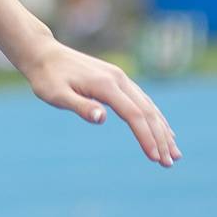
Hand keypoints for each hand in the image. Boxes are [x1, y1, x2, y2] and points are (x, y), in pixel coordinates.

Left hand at [19, 38, 180, 166]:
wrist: (42, 53)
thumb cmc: (46, 77)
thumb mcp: (56, 95)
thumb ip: (80, 106)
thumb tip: (102, 118)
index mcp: (106, 85)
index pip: (134, 115)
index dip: (146, 137)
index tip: (155, 159)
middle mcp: (118, 79)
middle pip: (147, 112)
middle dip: (160, 138)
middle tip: (169, 164)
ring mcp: (119, 77)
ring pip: (148, 106)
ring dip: (162, 130)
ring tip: (174, 153)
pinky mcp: (116, 78)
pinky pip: (142, 100)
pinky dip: (155, 117)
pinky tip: (163, 129)